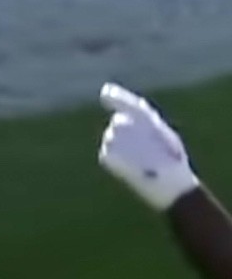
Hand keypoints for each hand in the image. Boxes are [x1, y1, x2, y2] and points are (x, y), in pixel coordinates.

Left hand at [99, 82, 200, 210]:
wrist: (169, 186)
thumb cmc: (172, 161)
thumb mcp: (164, 136)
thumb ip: (147, 120)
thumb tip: (130, 108)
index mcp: (142, 116)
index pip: (123, 102)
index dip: (116, 97)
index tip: (107, 92)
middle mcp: (124, 124)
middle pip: (118, 123)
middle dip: (127, 134)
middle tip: (144, 150)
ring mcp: (113, 139)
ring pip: (112, 139)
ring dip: (123, 148)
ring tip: (141, 161)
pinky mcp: (106, 155)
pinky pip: (108, 154)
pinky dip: (118, 162)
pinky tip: (132, 169)